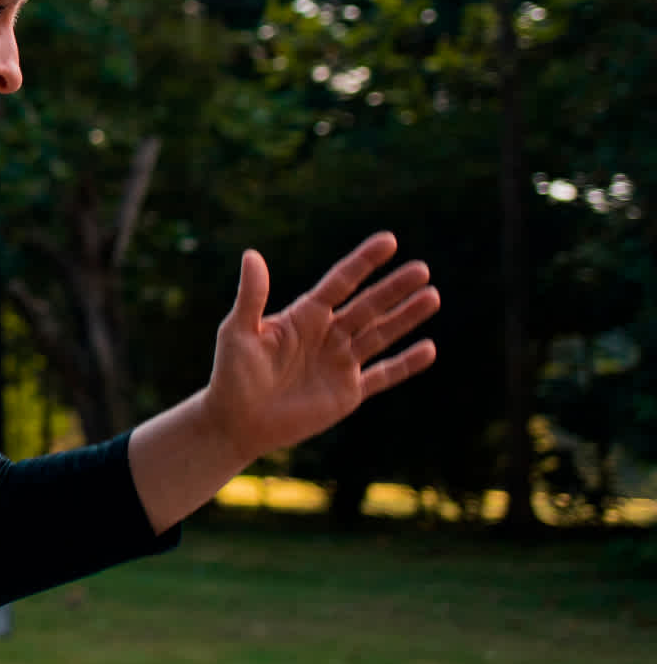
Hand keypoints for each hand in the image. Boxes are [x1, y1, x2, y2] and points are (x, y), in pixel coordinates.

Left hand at [204, 232, 440, 461]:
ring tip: (432, 296)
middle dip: (393, 289)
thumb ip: (252, 296)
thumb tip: (251, 255)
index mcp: (303, 317)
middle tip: (422, 270)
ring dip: (405, 317)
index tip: (389, 241)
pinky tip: (429, 348)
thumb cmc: (231, 374)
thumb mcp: (239, 331)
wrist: (235, 422)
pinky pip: (383, 375)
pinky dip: (406, 365)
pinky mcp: (347, 393)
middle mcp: (327, 335)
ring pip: (380, 335)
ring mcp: (340, 363)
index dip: (363, 262)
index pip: (340, 283)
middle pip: (367, 307)